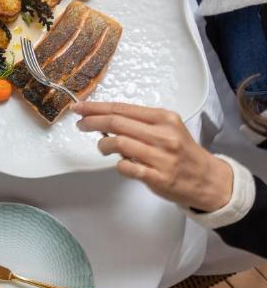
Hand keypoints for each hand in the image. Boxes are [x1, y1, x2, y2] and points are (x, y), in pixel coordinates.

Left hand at [73, 101, 232, 211]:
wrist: (209, 179)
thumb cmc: (183, 152)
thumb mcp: (168, 128)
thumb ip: (140, 123)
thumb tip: (104, 119)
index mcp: (164, 118)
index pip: (122, 109)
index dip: (96, 108)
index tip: (79, 108)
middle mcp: (164, 135)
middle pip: (116, 123)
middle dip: (92, 122)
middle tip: (81, 124)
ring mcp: (161, 157)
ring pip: (119, 143)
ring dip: (103, 145)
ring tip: (103, 147)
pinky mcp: (158, 177)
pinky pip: (127, 167)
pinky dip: (118, 164)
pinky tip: (121, 163)